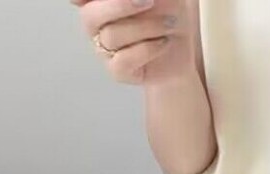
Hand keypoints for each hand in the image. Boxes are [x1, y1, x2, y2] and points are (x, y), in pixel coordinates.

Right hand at [72, 0, 195, 84]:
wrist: (189, 46)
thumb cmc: (170, 11)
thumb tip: (137, 0)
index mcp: (99, 1)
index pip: (79, 1)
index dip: (81, 0)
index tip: (86, 0)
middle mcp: (96, 23)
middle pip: (90, 16)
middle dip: (120, 5)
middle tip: (150, 1)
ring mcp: (105, 48)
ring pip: (111, 36)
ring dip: (146, 27)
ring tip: (169, 23)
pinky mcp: (118, 71)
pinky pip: (123, 61)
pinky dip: (148, 49)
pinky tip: (164, 42)